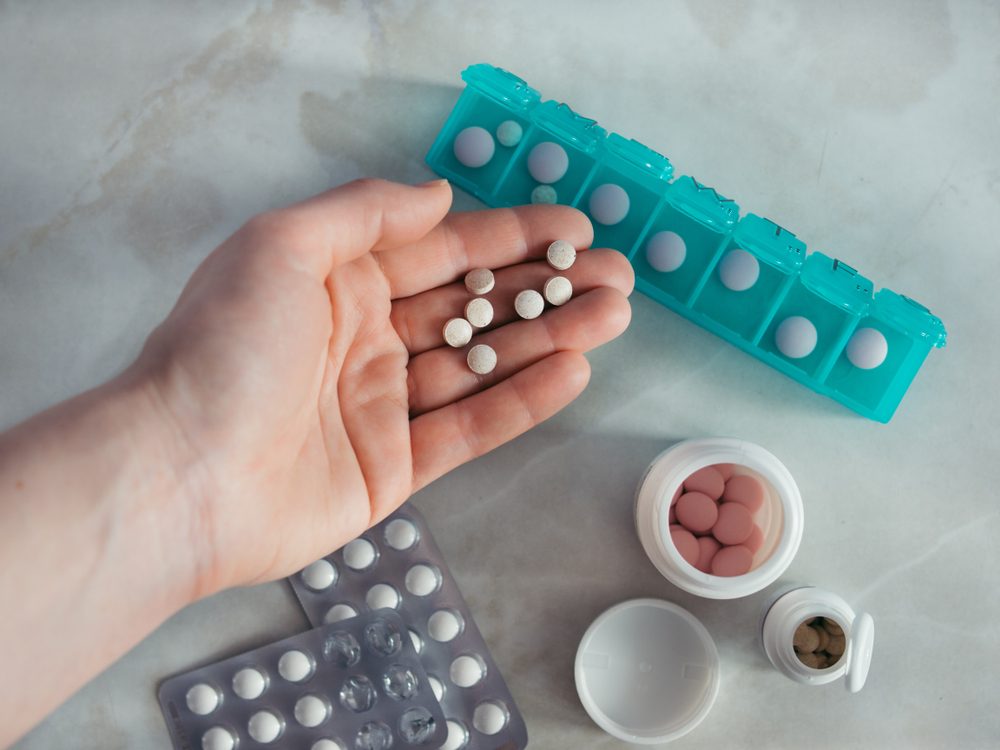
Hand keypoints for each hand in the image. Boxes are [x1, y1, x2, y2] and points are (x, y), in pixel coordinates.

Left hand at [137, 178, 633, 596]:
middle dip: (548, 289)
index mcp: (340, 283)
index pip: (444, 251)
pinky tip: (573, 372)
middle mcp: (367, 339)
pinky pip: (470, 428)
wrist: (182, 474)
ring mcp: (383, 405)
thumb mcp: (281, 247)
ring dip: (551, 339)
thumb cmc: (224, 349)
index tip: (573, 228)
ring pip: (484, 364)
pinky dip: (522, 402)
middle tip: (617, 276)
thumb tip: (437, 194)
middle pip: (476, 307)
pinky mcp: (394, 467)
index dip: (511, 237)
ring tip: (614, 315)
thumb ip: (364, 214)